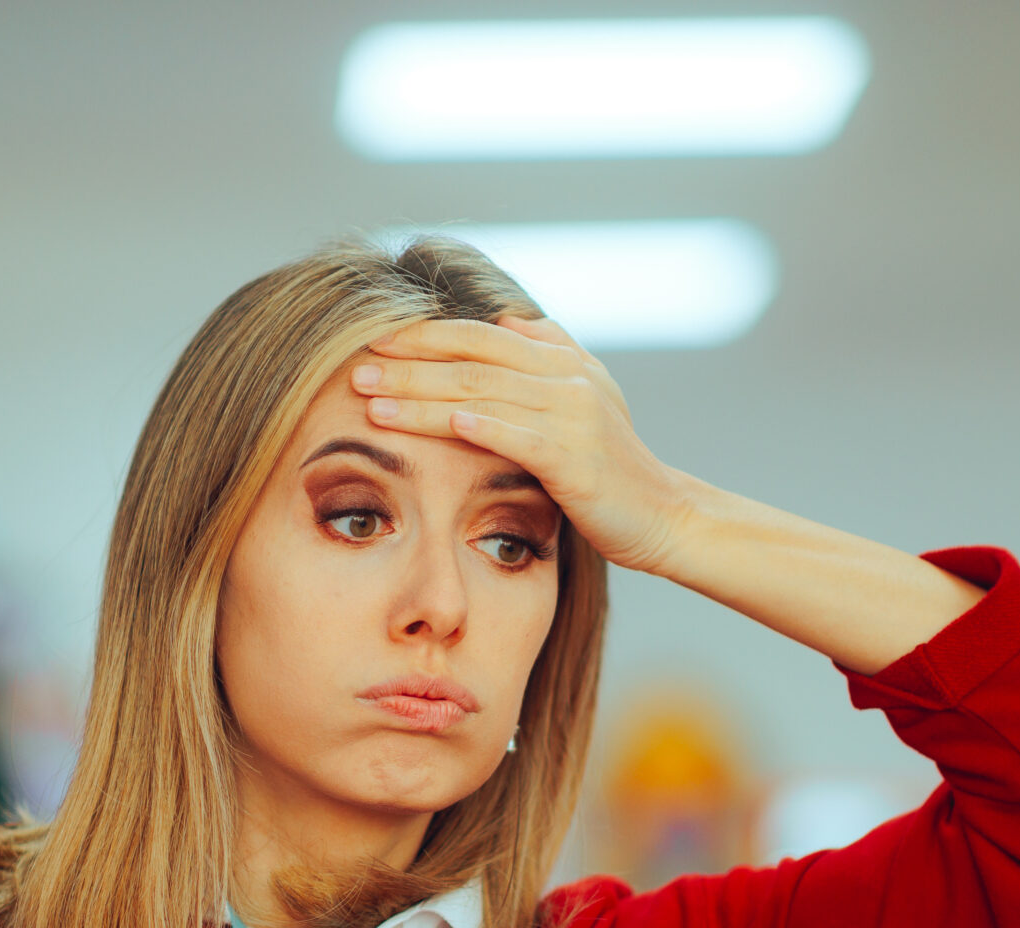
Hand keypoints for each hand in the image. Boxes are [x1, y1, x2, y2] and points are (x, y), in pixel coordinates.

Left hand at [353, 316, 697, 576]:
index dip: (424, 335)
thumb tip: (502, 319)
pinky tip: (445, 424)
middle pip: (472, 361)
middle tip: (355, 370)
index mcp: (562, 360)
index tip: (372, 340)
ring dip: (424, 398)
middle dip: (408, 364)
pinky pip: (521, 437)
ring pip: (485, 396)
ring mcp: (576, 417)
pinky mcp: (577, 460)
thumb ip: (545, 356)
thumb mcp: (582, 401)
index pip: (480, 334)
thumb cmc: (610, 468)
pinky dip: (482, 427)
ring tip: (372, 403)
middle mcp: (569, 379)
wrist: (664, 516)